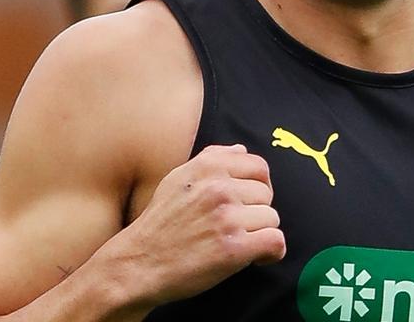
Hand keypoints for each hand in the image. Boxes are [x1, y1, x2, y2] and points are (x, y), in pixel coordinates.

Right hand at [102, 144, 284, 309]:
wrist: (138, 264)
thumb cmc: (159, 225)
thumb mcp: (176, 180)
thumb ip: (211, 160)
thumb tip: (241, 149)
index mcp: (207, 167)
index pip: (259, 167)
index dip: (259, 186)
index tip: (250, 203)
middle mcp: (218, 187)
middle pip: (267, 194)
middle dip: (256, 212)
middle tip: (238, 228)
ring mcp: (226, 217)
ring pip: (271, 218)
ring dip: (260, 234)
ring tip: (238, 243)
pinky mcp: (233, 248)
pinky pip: (275, 241)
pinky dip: (271, 253)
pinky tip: (256, 258)